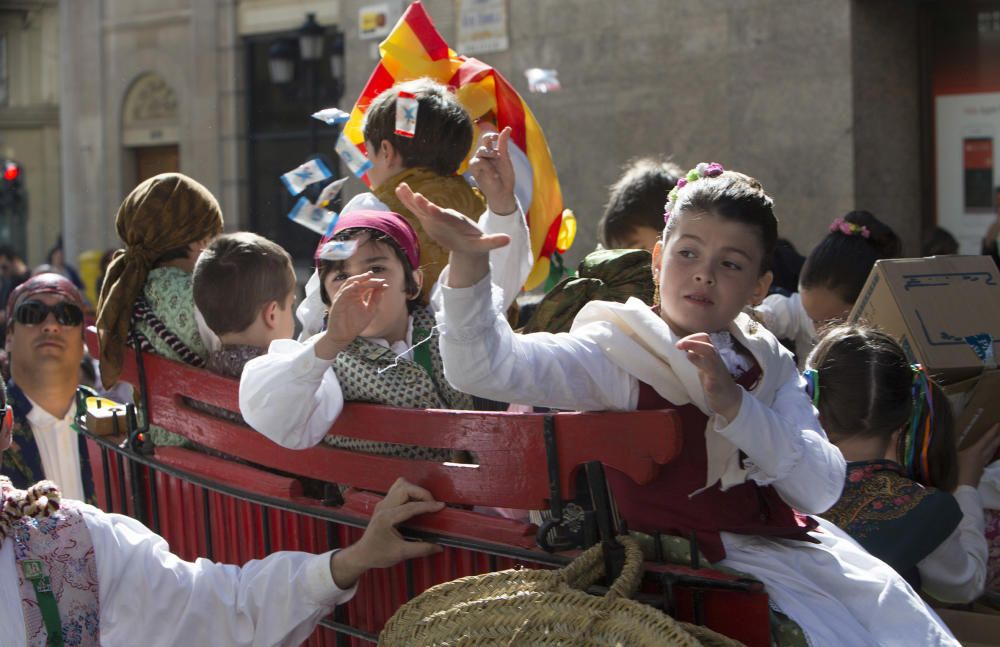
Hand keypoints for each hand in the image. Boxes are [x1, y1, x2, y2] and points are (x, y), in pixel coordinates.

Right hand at [314, 273, 386, 360]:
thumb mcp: (370, 310)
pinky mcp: (337, 303)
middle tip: (379, 279)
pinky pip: (343, 293)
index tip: (385, 283)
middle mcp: (350, 294)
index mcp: (357, 295)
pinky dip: (349, 288)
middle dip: (368, 279)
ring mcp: (343, 297)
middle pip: (359, 282)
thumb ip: (376, 299)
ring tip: (369, 276)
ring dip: (359, 279)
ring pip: (350, 283)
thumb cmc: (355, 324)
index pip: (366, 285)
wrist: (345, 336)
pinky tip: (357, 285)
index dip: (375, 283)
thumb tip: (384, 286)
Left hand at [329, 478, 443, 588]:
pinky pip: (397, 489)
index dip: (428, 505)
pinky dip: (409, 492)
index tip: (441, 506)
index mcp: (387, 518)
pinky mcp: (384, 504)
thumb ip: (421, 549)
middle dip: (421, 493)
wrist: (361, 555)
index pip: (411, 506)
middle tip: (432, 505)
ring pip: (400, 485)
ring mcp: (383, 503)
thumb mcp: (401, 554)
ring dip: (415, 490)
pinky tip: (415, 503)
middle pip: (404, 488)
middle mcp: (384, 507)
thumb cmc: (378, 555)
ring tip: (425, 502)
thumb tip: (440, 547)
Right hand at [395, 182, 509, 288]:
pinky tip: (400, 189)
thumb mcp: (485, 244)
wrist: (468, 240)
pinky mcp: (429, 218)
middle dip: (423, 204)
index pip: (446, 217)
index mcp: (456, 223)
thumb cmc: (475, 242)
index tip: (430, 208)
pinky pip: (417, 209)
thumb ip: (494, 241)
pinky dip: (409, 201)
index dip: (438, 213)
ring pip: (423, 206)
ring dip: (412, 198)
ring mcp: (436, 217)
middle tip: (413, 195)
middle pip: (432, 210)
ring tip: (402, 187)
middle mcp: (445, 217)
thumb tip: (508, 240)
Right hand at [469, 127, 516, 215]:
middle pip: (483, 144)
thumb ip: (503, 143)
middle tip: (498, 155)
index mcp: (491, 152)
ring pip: (480, 151)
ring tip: (495, 166)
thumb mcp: (505, 158)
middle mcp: (483, 156)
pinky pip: (476, 162)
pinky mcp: (474, 171)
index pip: (486, 138)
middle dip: (490, 148)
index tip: (496, 136)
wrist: (503, 192)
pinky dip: (486, 167)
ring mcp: (478, 163)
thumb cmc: (505, 176)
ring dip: (489, 156)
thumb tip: (507, 128)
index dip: (490, 135)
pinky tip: (492, 174)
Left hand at [675, 333, 742, 423]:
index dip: (691, 337)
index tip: (679, 345)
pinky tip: (700, 377)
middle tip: (678, 346)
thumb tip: (688, 349)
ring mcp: (717, 373)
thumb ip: (698, 357)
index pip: (704, 338)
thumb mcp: (705, 366)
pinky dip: (707, 375)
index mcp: (712, 356)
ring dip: (698, 352)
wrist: (731, 399)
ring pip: (712, 357)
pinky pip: (713, 379)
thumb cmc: (716, 381)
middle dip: (692, 341)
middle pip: (708, 344)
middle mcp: (715, 361)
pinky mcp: (717, 386)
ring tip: (688, 356)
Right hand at [956, 423, 999, 487]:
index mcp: (975, 451)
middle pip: (992, 446)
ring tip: (997, 442)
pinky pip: (987, 459)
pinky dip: (989, 454)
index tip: (998, 424)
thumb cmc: (956, 471)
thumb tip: (946, 440)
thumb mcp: (951, 457)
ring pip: (991, 453)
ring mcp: (982, 465)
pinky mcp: (980, 471)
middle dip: (998, 438)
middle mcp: (981, 457)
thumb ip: (950, 448)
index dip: (992, 431)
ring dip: (995, 446)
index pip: (986, 439)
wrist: (962, 489)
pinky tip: (987, 456)